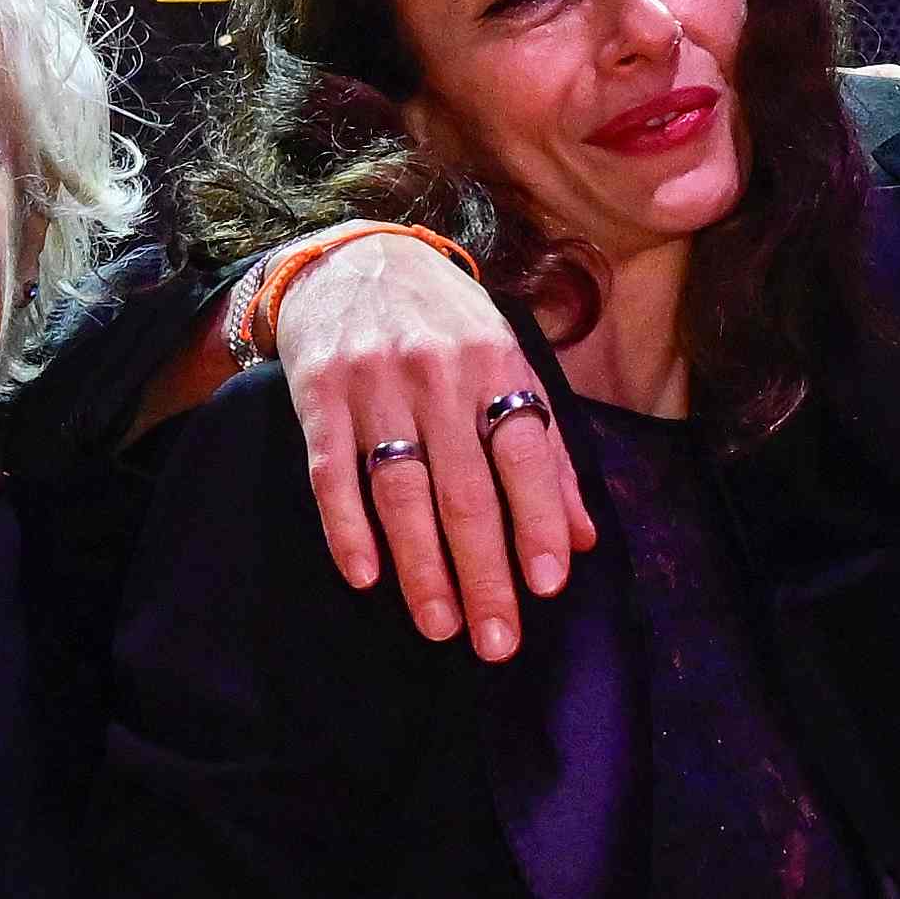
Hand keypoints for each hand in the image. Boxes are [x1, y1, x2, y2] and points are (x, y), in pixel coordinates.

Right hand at [278, 236, 568, 660]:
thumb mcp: (508, 360)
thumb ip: (546, 447)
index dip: (537, 521)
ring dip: (421, 567)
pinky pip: (330, 475)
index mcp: (494, 360)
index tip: (548, 586)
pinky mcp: (317, 396)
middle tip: (496, 641)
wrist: (352, 257)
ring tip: (441, 625)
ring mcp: (372, 384)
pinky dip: (347, 529)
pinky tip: (366, 577)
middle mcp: (436, 371)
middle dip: (484, 572)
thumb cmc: (444, 322)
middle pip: (464, 488)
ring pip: (400, 491)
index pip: (524, 451)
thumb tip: (582, 537)